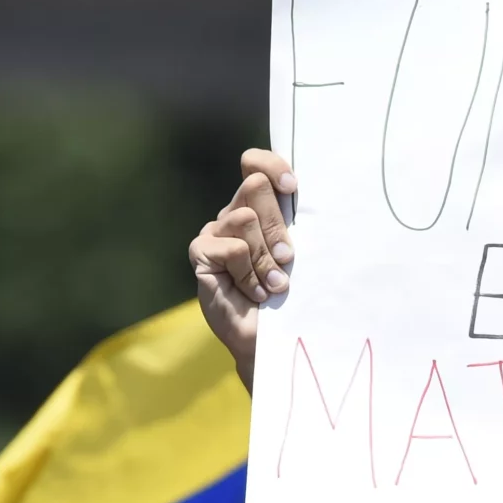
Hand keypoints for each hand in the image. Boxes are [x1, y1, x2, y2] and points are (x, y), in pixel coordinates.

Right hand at [191, 148, 297, 387]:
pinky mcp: (201, 253)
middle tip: (287, 261)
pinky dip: (249, 273)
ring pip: (246, 218)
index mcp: (260, 208)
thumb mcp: (300, 256)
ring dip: (266, 257)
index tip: (293, 187)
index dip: (272, 165)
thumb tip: (300, 192)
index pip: (256, 164)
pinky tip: (254, 292)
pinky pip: (233, 247)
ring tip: (273, 284)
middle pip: (256, 187)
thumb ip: (297, 225)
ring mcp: (215, 232)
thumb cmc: (292, 297)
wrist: (272, 339)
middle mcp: (235, 214)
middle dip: (278, 226)